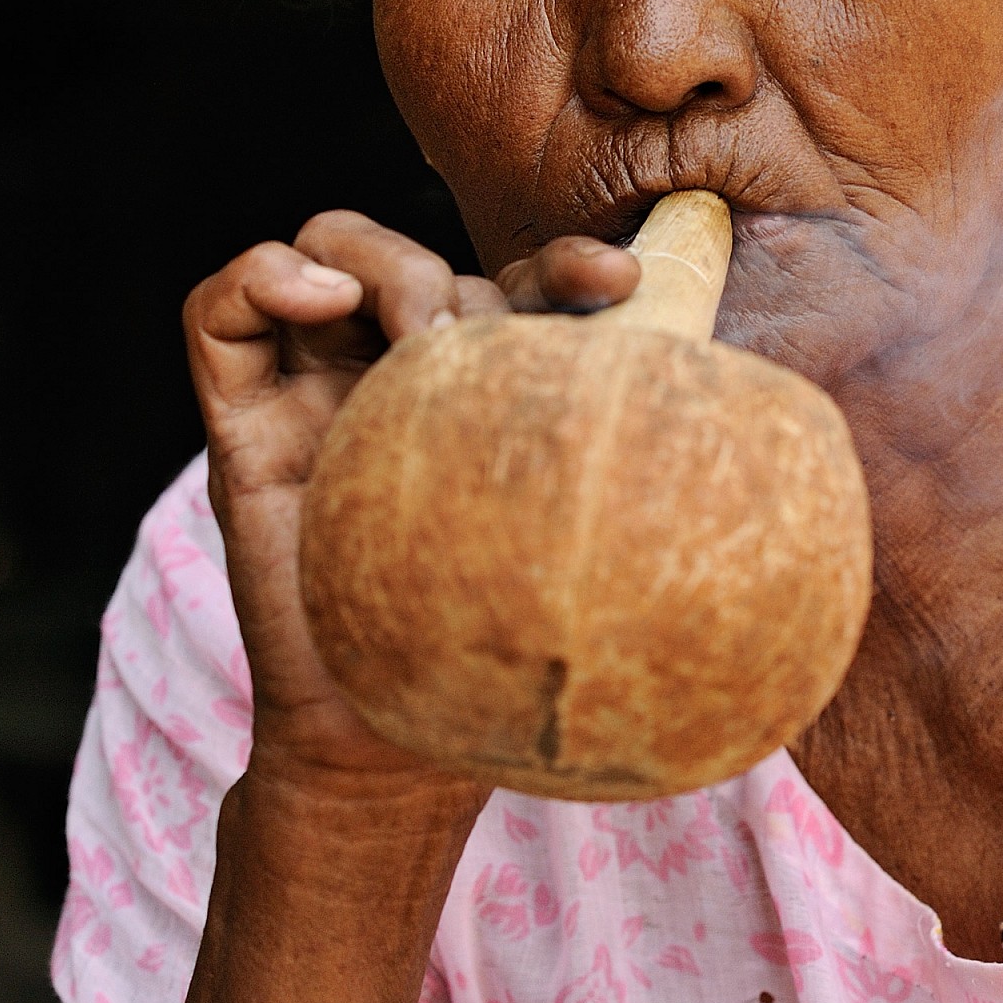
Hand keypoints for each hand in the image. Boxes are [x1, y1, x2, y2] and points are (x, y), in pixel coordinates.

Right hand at [184, 211, 640, 792]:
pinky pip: (218, 313)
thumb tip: (784, 419)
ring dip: (373, 261)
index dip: (568, 259)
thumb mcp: (598, 549)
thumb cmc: (505, 655)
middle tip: (502, 348)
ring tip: (415, 337)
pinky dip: (263, 275)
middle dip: (469, 275)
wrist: (396, 753)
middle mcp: (400, 376)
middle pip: (423, 249)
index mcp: (490, 390)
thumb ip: (659, 473)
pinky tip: (317, 301)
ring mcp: (317, 394)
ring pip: (323, 250)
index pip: (522, 281)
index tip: (625, 285)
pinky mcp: (241, 426)